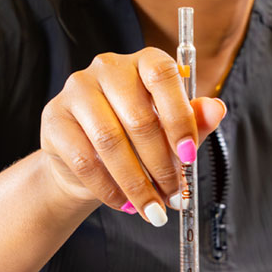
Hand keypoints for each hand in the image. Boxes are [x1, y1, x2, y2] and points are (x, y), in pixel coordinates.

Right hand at [39, 46, 226, 223]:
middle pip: (138, 117)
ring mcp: (77, 90)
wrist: (84, 161)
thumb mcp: (170, 131)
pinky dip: (108, 188)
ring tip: (152, 209)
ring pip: (110, 142)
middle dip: (161, 165)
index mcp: (142, 62)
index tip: (189, 156)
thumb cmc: (134, 139)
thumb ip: (193, 121)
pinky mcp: (54, 117)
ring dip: (136, 183)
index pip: (163, 76)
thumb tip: (217, 109)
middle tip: (175, 196)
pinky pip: (84, 159)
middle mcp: (108, 68)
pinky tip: (124, 203)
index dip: (179, 117)